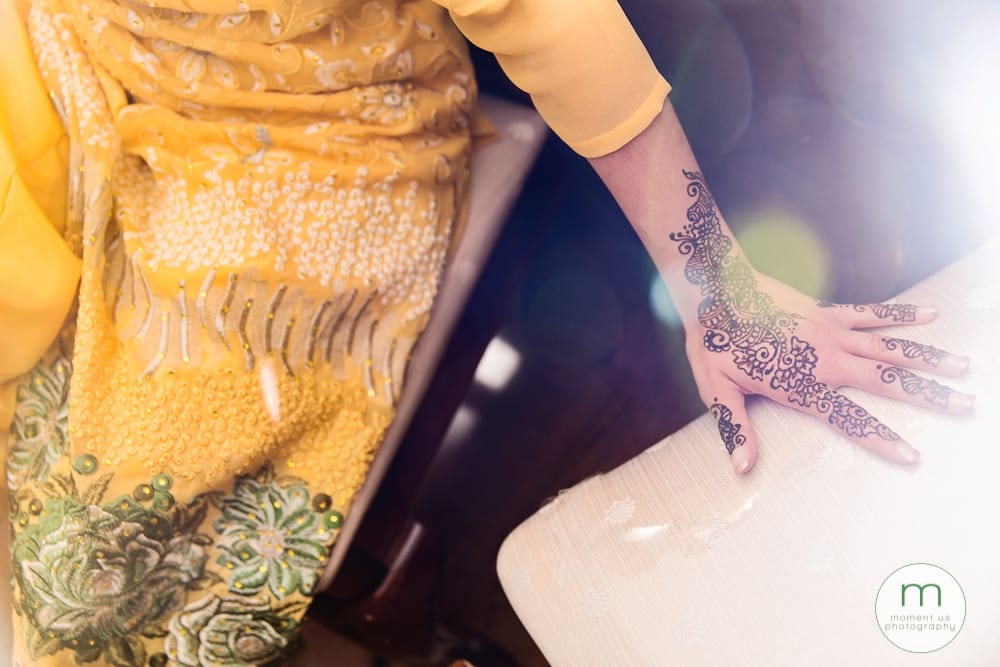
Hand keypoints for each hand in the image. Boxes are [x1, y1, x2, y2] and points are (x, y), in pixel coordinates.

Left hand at [669, 171, 973, 474]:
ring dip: (927, 358)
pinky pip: (872, 314)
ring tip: (962, 367)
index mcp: (802, 385)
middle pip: (886, 382)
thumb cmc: (714, 341)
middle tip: (966, 405)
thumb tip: (742, 467)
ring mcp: (831, 332)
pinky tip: (930, 316)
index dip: (880, 439)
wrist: (715, 288)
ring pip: (890, 348)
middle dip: (928, 396)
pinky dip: (901, 315)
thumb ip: (735, 429)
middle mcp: (826, 360)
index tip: (912, 455)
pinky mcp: (828, 311)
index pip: (848, 419)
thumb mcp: (717, 390)